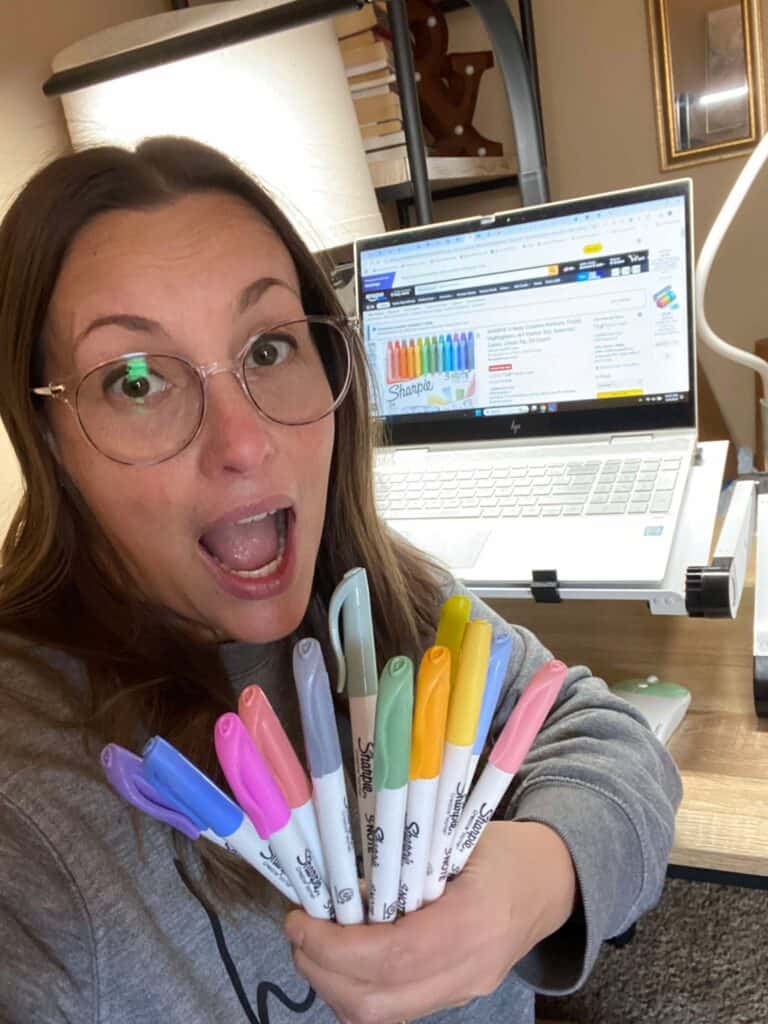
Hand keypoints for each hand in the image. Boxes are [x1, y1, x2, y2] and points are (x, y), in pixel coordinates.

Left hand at [284, 821, 576, 1023]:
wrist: (551, 881)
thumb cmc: (502, 848)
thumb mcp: (453, 837)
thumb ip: (401, 862)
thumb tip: (336, 876)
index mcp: (473, 921)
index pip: (392, 956)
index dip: (335, 946)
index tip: (299, 920)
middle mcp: (469, 969)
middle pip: (378, 1003)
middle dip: (323, 972)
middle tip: (297, 932)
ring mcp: (463, 990)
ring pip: (382, 1017)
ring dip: (334, 986)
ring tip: (313, 945)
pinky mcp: (456, 997)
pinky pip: (395, 1011)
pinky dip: (357, 992)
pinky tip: (343, 959)